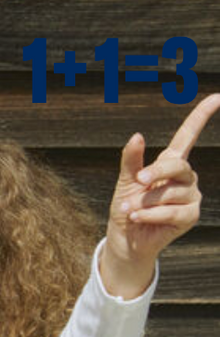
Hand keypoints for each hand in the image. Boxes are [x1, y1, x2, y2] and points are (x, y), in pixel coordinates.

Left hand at [101, 92, 219, 298]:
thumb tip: (137, 135)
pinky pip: (171, 211)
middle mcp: (185, 177)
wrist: (125, 239)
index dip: (201, 116)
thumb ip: (131, 160)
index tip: (216, 97)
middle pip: (178, 165)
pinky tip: (137, 217)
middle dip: (155, 172)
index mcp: (170, 164)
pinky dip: (150, 215)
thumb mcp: (126, 181)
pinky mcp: (190, 216)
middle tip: (138, 179)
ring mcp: (191, 196)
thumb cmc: (126, 207)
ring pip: (170, 192)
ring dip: (145, 201)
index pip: (188, 135)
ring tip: (129, 209)